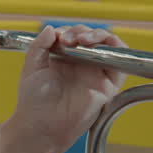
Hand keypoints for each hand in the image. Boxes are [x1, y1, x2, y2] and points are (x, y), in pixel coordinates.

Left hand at [9, 26, 127, 150]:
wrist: (42, 124)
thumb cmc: (34, 100)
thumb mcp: (32, 67)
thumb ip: (39, 45)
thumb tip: (51, 28)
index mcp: (62, 59)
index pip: (72, 35)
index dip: (67, 31)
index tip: (58, 38)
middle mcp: (81, 64)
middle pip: (90, 37)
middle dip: (81, 32)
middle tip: (69, 40)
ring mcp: (95, 73)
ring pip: (107, 45)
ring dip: (99, 36)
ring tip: (83, 40)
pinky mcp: (108, 85)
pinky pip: (121, 63)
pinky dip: (116, 49)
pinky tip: (101, 46)